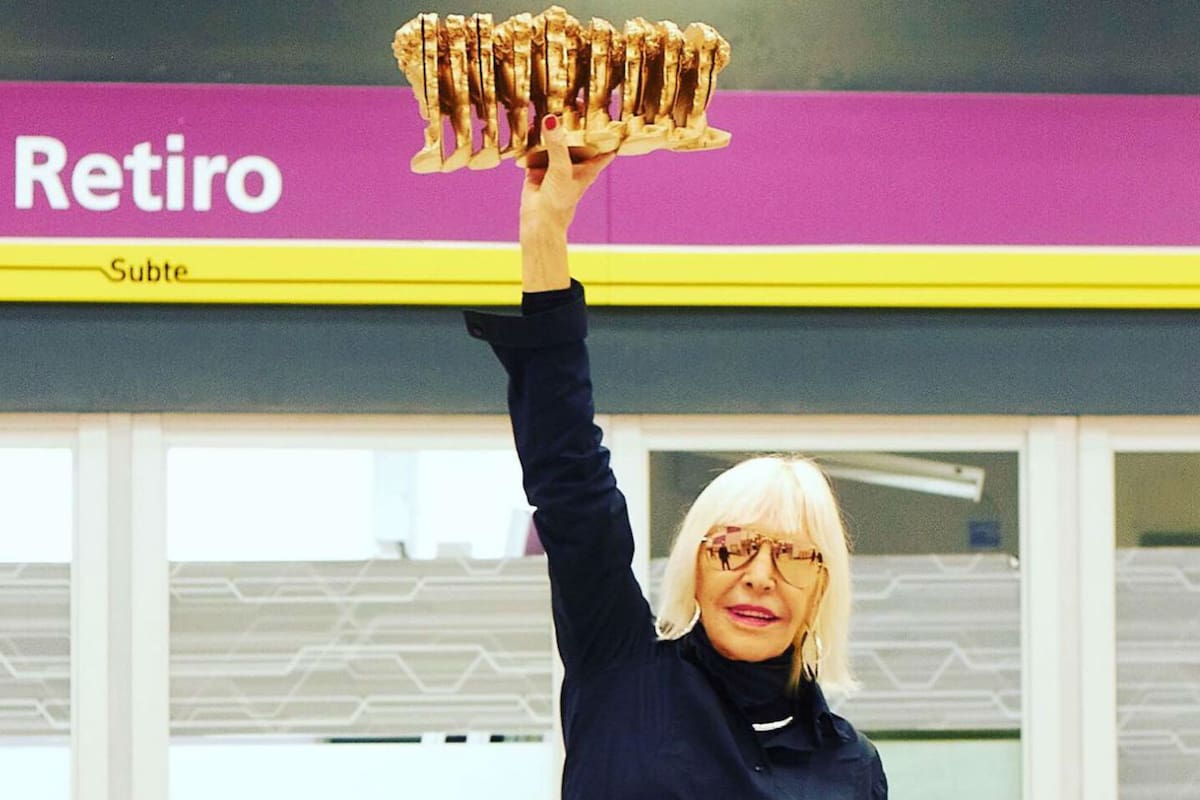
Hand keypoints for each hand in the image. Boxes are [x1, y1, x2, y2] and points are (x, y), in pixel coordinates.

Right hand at [520, 114, 614, 240]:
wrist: (539, 221)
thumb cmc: (559, 200)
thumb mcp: (562, 168)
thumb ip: (557, 144)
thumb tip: (551, 119)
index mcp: (588, 167)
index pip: (604, 146)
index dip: (608, 131)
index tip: (611, 112)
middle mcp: (573, 164)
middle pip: (577, 139)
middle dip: (575, 123)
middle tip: (574, 99)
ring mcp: (555, 165)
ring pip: (555, 142)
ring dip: (553, 128)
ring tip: (551, 104)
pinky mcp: (537, 167)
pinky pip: (535, 149)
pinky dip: (533, 138)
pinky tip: (530, 122)